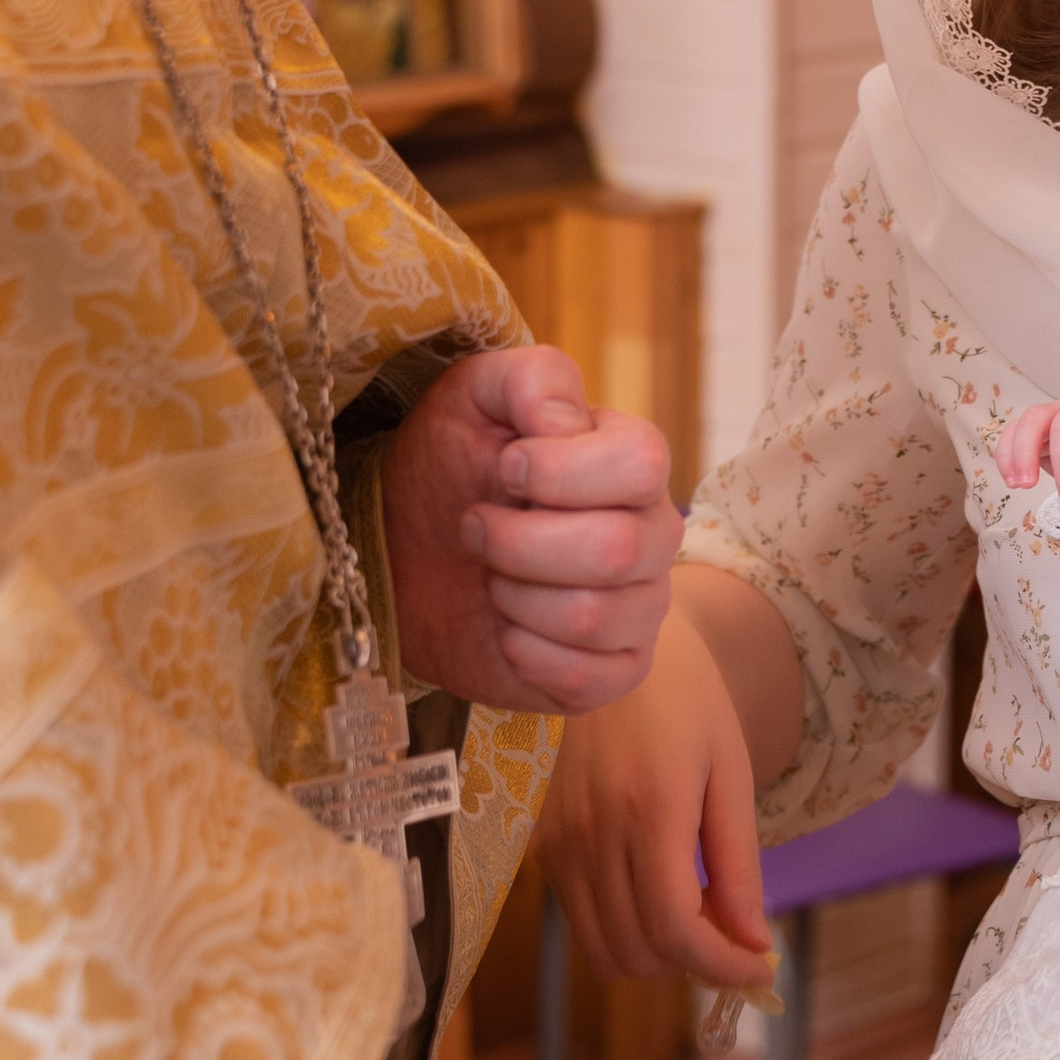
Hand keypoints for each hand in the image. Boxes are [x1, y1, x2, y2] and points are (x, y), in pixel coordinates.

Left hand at [381, 344, 675, 713]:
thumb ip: (530, 380)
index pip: (642, 466)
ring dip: (515, 597)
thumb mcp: (471, 399)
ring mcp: (640, 607)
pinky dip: (528, 655)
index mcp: (632, 462)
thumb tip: (568, 420)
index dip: (559, 472)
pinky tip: (505, 630)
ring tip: (490, 578)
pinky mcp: (614, 671)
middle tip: (475, 528)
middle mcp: (652, 534)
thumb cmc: (448, 468)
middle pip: (617, 549)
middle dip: (517, 542)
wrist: (408, 555)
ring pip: (595, 616)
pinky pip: (590, 678)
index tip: (505, 466)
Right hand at [537, 586, 785, 992]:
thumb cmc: (683, 698)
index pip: (675, 929)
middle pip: (639, 951)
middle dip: (695, 961)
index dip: (722, 966)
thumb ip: (738, 861)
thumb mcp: (728, 768)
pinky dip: (621, 927)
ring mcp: (555, 841)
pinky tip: (652, 888)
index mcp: (648, 808)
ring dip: (656, 952)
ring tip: (693, 911)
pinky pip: (579, 919)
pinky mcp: (537, 843)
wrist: (605, 649)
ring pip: (604, 949)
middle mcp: (591, 832)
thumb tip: (753, 941)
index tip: (759, 967)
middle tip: (731, 932)